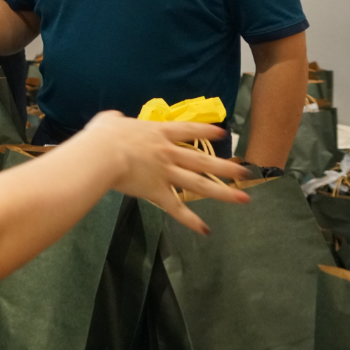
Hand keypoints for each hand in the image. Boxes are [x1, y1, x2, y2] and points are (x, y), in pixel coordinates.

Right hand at [80, 112, 249, 234]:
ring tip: (243, 199)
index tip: (222, 133)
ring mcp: (166, 173)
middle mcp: (169, 153)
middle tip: (246, 172)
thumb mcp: (110, 120)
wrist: (103, 154)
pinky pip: (177, 208)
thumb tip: (115, 119)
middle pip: (203, 161)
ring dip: (223, 192)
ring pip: (199, 184)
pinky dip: (191, 220)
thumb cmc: (104, 135)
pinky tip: (205, 230)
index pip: (189, 130)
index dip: (206, 131)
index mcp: (159, 133)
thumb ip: (116, 120)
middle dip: (226, 167)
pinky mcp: (157, 192)